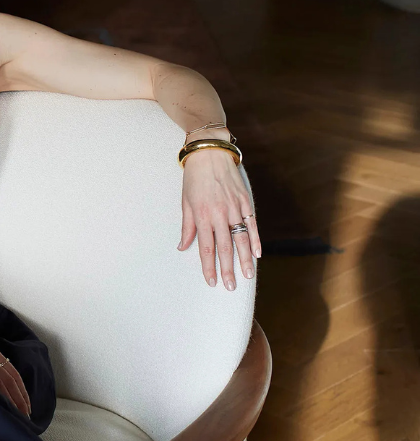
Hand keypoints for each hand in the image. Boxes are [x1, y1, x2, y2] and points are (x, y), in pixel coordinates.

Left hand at [178, 145, 260, 288]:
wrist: (210, 153)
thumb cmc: (194, 178)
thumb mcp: (185, 202)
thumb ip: (187, 227)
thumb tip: (183, 247)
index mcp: (202, 216)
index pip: (206, 248)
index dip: (209, 267)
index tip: (211, 281)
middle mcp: (219, 214)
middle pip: (225, 248)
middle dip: (227, 269)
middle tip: (230, 286)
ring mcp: (234, 208)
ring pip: (241, 239)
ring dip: (244, 260)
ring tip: (247, 276)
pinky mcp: (245, 201)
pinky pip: (252, 224)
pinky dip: (255, 240)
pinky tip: (257, 254)